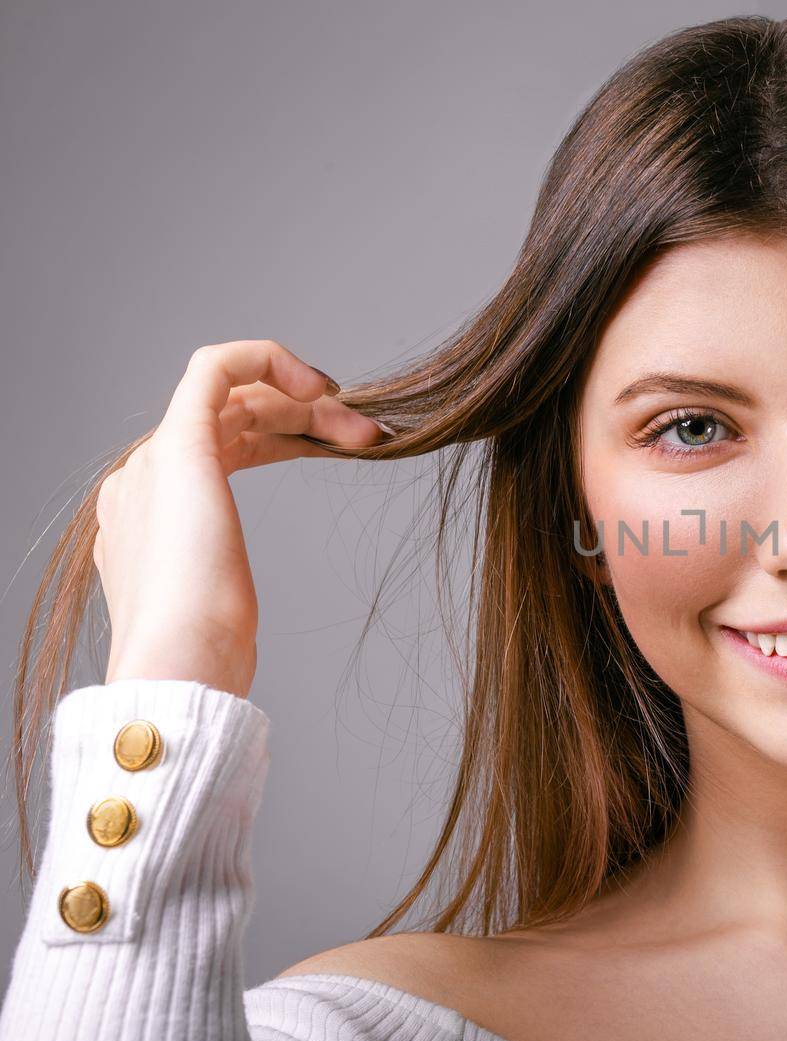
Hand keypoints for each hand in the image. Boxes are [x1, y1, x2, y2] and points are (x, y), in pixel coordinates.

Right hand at [95, 340, 388, 697]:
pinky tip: (318, 388)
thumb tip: (229, 594)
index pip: (219, 445)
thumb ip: (216, 581)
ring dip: (308, 404)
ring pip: (236, 396)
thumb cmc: (212, 651)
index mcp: (150, 516)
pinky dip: (267, 359)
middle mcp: (143, 481)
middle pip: (233, 419)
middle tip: (369, 437)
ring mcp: (154, 462)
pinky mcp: (178, 446)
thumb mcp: (219, 606)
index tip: (337, 444)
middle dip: (308, 418)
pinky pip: (215, 368)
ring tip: (366, 432)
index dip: (283, 434)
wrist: (182, 662)